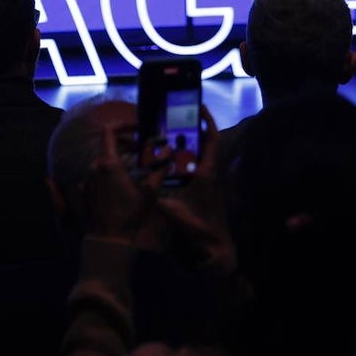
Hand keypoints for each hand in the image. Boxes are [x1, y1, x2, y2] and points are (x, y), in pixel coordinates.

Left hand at [82, 121, 166, 242]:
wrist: (109, 239)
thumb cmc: (130, 215)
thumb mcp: (149, 192)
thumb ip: (159, 170)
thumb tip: (168, 153)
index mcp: (108, 163)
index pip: (109, 130)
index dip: (123, 124)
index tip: (137, 127)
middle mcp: (94, 167)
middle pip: (109, 146)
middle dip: (127, 144)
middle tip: (143, 149)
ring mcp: (87, 178)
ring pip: (104, 161)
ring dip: (120, 160)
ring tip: (137, 167)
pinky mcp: (85, 190)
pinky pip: (98, 175)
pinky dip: (110, 173)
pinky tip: (123, 184)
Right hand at [154, 105, 234, 272]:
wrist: (216, 249)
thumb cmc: (198, 230)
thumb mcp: (174, 213)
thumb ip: (157, 197)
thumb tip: (139, 183)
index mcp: (206, 174)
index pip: (211, 140)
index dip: (206, 121)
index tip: (198, 106)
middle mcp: (210, 174)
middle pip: (206, 143)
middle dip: (194, 127)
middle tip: (176, 115)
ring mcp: (209, 182)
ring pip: (201, 154)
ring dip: (190, 142)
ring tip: (170, 131)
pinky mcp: (206, 190)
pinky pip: (197, 166)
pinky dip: (187, 157)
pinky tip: (171, 158)